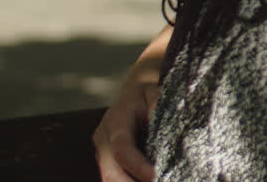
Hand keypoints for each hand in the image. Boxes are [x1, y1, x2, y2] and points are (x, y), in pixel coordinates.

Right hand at [93, 65, 160, 181]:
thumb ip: (158, 107)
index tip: (154, 175)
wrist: (130, 98)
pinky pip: (114, 177)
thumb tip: (164, 123)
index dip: (137, 164)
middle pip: (109, 171)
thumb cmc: (146, 97)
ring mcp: (102, 152)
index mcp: (116, 121)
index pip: (122, 147)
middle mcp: (103, 139)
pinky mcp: (106, 161)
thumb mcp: (154, 94)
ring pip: (109, 178)